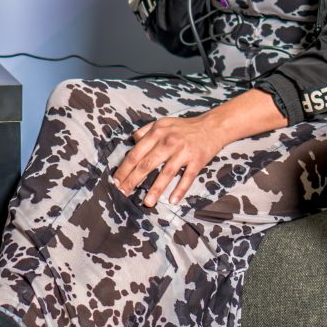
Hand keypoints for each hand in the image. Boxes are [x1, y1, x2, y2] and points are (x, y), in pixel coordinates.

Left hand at [111, 112, 226, 207]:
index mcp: (156, 133)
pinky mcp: (197, 160)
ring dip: (155, 189)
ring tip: (147, 203)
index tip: (115, 182)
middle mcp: (168, 142)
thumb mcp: (162, 123)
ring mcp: (183, 152)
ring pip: (166, 173)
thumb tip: (131, 141)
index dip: (124, 169)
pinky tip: (172, 200)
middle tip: (123, 194)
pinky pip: (187, 177)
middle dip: (133, 180)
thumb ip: (145, 131)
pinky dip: (180, 189)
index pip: (136, 153)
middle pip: (146, 164)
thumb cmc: (183, 127)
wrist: (211, 126)